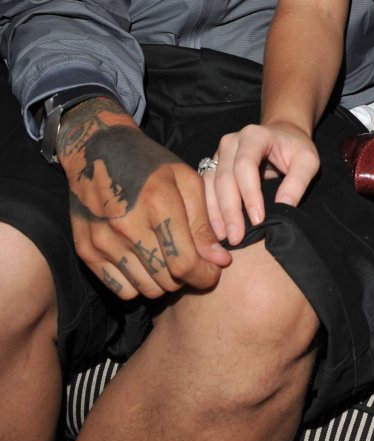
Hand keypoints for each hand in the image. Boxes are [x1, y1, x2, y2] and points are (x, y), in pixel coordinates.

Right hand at [59, 98, 230, 299]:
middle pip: (166, 280)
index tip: (214, 271)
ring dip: (163, 281)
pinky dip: (138, 283)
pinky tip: (143, 261)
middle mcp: (126, 225)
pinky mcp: (86, 251)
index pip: (184, 262)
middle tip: (190, 259)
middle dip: (187, 276)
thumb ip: (204, 224)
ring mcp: (102, 240)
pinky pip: (121, 289)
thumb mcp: (186, 182)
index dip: (205, 275)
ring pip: (145, 289)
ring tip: (167, 258)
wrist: (98, 150)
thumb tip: (220, 261)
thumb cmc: (151, 165)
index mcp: (158, 203)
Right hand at [205, 120, 319, 245]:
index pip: (245, 165)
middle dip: (230, 210)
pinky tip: (216, 228)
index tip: (258, 220)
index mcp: (254, 136)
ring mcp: (220, 153)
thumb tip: (283, 206)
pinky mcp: (214, 165)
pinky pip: (206, 187)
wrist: (282, 133)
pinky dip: (209, 208)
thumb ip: (298, 181)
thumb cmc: (295, 148)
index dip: (249, 194)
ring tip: (224, 236)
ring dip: (215, 212)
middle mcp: (231, 142)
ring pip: (211, 184)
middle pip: (225, 177)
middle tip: (236, 237)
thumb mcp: (307, 160)